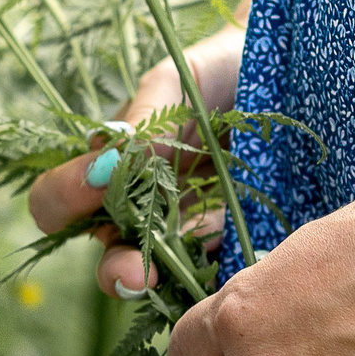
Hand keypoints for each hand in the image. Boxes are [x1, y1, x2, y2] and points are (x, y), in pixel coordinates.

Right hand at [27, 18, 246, 297]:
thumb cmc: (219, 71)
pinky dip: (215, 280)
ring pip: (164, 276)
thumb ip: (145, 116)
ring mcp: (190, 231)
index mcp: (112, 170)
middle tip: (134, 269)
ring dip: (164, 284)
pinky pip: (219, 273)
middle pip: (111, 255)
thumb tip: (107, 156)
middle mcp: (142, 209)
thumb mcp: (178, 81)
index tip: (95, 179)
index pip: (61, 201)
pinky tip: (223, 275)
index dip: (64, 197)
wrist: (293, 73)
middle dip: (116, 268)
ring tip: (167, 282)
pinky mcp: (236, 243)